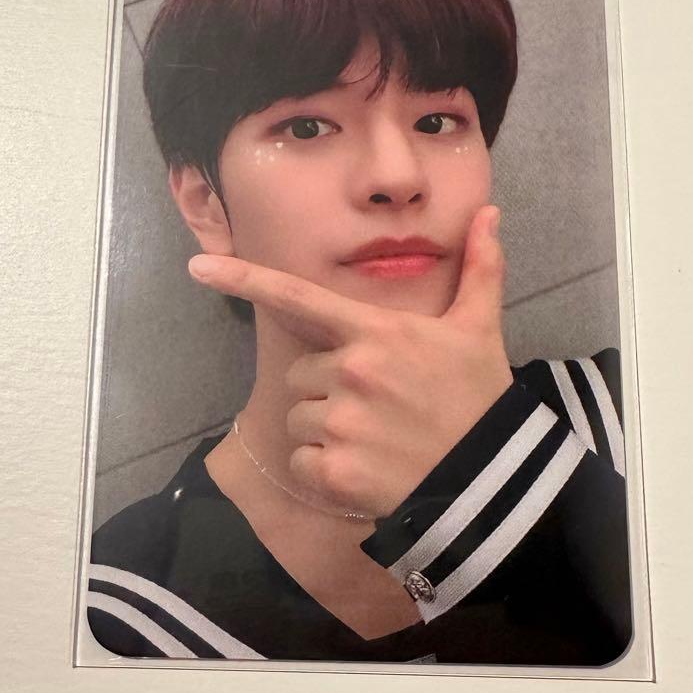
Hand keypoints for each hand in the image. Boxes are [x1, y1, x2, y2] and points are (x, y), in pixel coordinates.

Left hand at [186, 205, 513, 517]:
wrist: (494, 481)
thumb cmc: (480, 398)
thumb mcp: (480, 329)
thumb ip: (480, 268)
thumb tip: (489, 212)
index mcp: (376, 332)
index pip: (299, 298)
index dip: (244, 279)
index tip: (197, 266)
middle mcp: (352, 371)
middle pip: (300, 373)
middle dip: (327, 387)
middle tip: (378, 405)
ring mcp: (342, 423)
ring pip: (298, 418)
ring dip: (325, 431)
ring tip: (376, 439)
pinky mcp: (335, 472)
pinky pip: (301, 462)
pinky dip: (324, 472)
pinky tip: (366, 471)